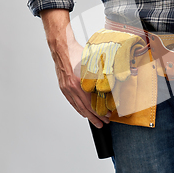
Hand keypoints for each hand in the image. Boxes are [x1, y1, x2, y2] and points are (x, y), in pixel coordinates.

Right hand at [40, 9, 109, 127]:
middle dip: (94, 118)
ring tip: (94, 120)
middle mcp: (71, 89)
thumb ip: (100, 76)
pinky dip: (78, 108)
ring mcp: (66, 89)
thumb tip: (111, 83)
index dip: (99, 113)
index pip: (90, 105)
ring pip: (77, 107)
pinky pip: (71, 101)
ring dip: (86, 115)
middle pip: (84, 109)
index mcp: (78, 85)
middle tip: (102, 124)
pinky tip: (82, 111)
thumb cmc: (77, 54)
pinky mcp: (63, 87)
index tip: (107, 117)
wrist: (62, 48)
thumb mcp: (92, 64)